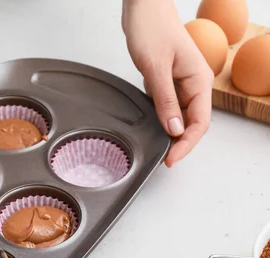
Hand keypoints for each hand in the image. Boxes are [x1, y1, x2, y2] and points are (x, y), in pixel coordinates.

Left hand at [122, 0, 213, 166]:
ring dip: (170, 131)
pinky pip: (167, 104)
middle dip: (179, 142)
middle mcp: (193, 83)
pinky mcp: (167, 79)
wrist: (142, 7)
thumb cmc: (151, 29)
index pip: (199, 122)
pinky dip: (160, 115)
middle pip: (192, 122)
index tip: (171, 158)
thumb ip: (165, 100)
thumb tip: (174, 129)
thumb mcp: (155, 68)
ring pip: (179, 115)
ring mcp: (181, 82)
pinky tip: (150, 122)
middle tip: (163, 158)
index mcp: (198, 79)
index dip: (186, 144)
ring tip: (156, 146)